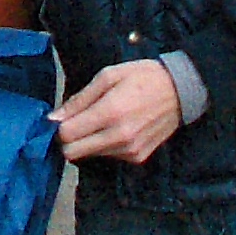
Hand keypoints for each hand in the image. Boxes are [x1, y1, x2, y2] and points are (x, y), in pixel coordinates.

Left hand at [50, 58, 181, 164]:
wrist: (180, 92)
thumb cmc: (142, 77)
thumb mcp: (108, 76)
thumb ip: (79, 99)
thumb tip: (54, 118)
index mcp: (110, 113)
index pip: (67, 135)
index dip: (59, 127)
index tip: (63, 117)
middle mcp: (119, 137)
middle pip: (73, 153)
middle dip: (68, 139)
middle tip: (77, 122)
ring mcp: (130, 151)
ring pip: (90, 156)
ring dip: (88, 141)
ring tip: (103, 120)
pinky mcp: (138, 158)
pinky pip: (108, 156)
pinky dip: (105, 145)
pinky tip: (117, 128)